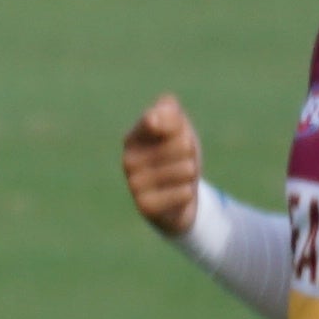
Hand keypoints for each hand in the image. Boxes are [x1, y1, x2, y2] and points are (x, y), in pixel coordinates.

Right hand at [121, 95, 204, 237]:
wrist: (176, 199)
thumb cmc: (178, 157)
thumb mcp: (179, 128)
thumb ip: (169, 111)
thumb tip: (153, 119)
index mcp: (132, 137)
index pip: (160, 119)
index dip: (179, 126)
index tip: (177, 133)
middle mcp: (128, 160)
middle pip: (183, 144)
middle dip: (190, 153)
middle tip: (180, 161)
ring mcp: (134, 185)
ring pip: (186, 169)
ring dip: (190, 174)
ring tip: (180, 178)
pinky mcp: (146, 207)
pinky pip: (183, 192)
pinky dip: (187, 193)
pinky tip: (178, 195)